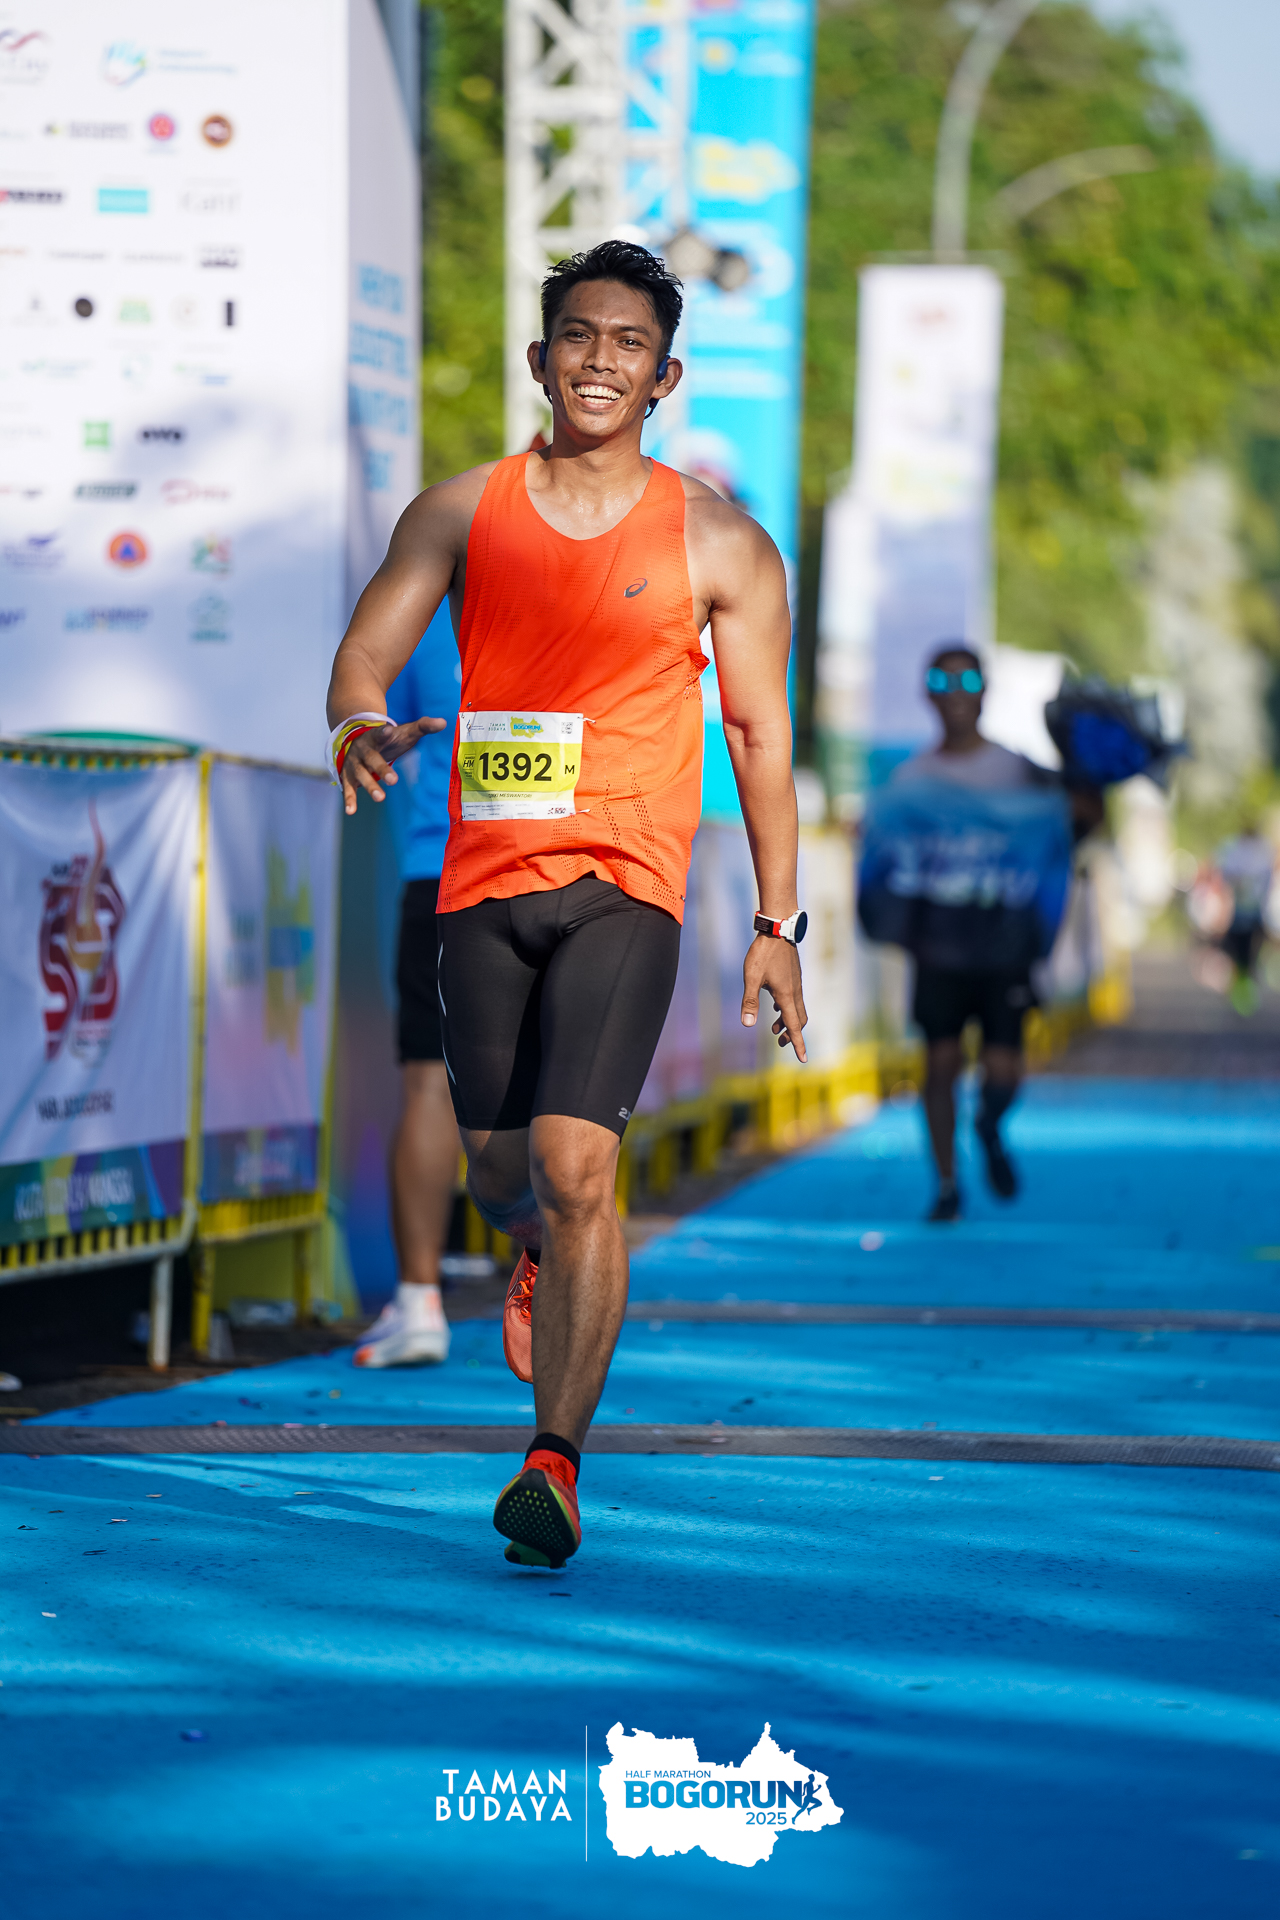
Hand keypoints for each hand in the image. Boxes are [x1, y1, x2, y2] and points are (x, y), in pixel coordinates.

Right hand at [340, 715, 446, 816]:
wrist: (358, 740)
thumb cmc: (388, 739)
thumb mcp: (404, 731)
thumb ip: (423, 726)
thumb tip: (444, 722)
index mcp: (375, 736)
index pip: (380, 733)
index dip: (383, 732)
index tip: (388, 731)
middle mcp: (362, 749)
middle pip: (372, 758)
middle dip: (381, 768)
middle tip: (394, 781)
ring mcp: (354, 763)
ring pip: (360, 774)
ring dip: (369, 786)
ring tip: (380, 798)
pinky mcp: (348, 776)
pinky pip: (348, 788)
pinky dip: (349, 800)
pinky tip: (351, 811)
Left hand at [741, 934, 806, 1061]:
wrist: (778, 929)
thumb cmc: (763, 953)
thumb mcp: (752, 978)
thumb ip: (750, 1002)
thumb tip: (746, 1024)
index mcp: (786, 996)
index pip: (794, 1027)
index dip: (798, 1044)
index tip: (803, 1059)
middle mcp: (795, 992)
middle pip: (799, 1020)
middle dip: (791, 1034)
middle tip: (779, 1041)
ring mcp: (796, 984)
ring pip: (797, 1009)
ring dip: (788, 1021)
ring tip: (773, 1027)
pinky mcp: (794, 976)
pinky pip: (794, 999)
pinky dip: (787, 1008)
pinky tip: (775, 1005)